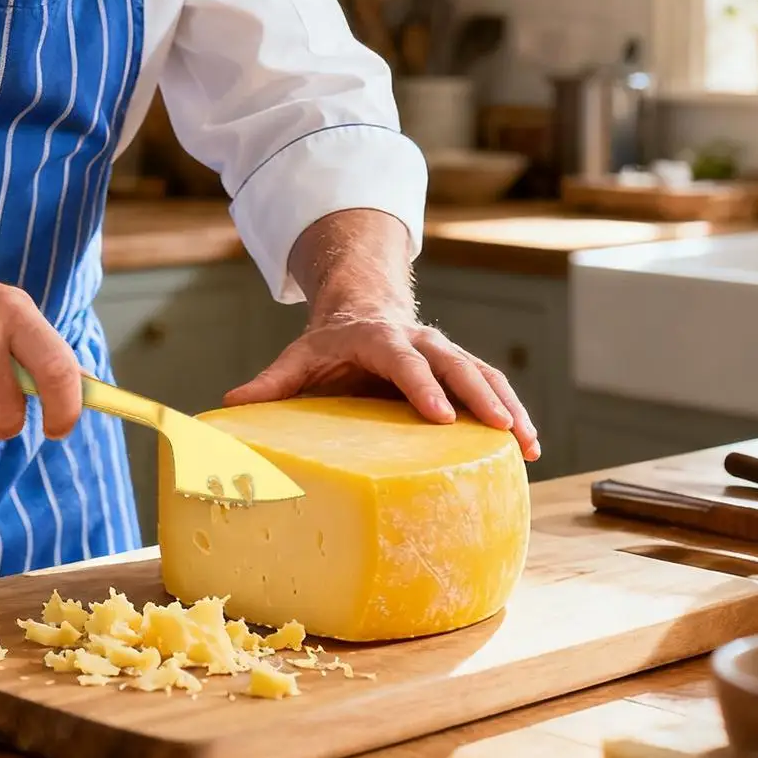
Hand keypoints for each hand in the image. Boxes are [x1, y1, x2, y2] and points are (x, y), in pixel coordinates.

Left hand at [223, 210, 539, 461]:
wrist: (362, 309)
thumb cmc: (329, 345)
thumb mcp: (299, 357)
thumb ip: (271, 382)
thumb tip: (229, 401)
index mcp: (378, 338)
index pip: (402, 359)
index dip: (420, 385)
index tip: (438, 415)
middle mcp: (418, 341)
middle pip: (454, 363)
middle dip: (478, 395)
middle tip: (501, 427)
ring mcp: (443, 353)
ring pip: (482, 374)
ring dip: (507, 406)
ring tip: (528, 444)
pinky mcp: (459, 369)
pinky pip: (491, 386)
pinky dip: (513, 411)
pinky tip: (528, 448)